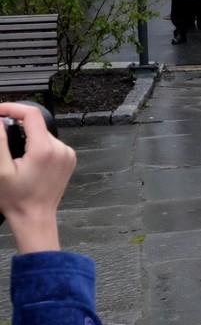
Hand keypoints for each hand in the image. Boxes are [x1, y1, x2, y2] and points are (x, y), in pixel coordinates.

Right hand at [0, 103, 75, 253]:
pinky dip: (38, 145)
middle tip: (2, 136)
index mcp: (44, 149)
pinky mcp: (69, 159)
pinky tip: (28, 160)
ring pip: (44, 134)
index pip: (31, 114)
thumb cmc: (17, 199)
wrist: (35, 217)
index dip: (13, 108)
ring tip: (15, 154)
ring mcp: (67, 154)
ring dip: (28, 137)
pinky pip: (51, 144)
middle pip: (37, 124)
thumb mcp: (0, 169)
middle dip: (18, 125)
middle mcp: (61, 149)